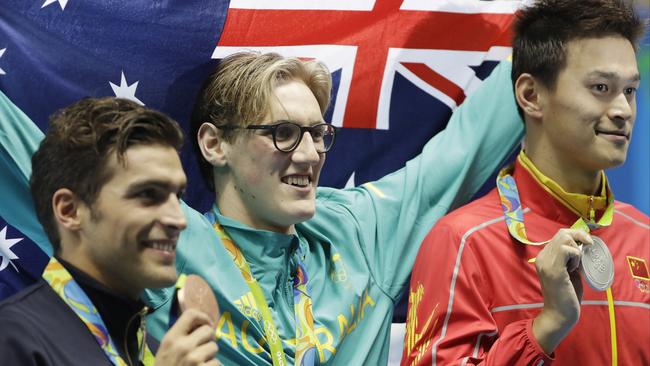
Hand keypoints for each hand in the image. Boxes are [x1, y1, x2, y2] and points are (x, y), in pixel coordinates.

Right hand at [154, 309, 219, 365]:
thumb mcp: (166, 348)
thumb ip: (180, 335)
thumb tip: (202, 323)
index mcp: (171, 338)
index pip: (191, 314)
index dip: (202, 317)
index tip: (205, 324)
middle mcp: (183, 346)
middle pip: (208, 330)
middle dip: (208, 338)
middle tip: (202, 346)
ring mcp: (194, 359)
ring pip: (214, 347)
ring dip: (210, 354)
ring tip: (200, 361)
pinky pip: (216, 363)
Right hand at [532, 228, 592, 353]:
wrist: (560, 314)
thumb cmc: (567, 296)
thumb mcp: (569, 272)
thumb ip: (571, 259)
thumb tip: (583, 247)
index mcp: (544, 257)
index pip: (559, 235)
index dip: (575, 235)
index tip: (587, 245)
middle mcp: (542, 257)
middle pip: (562, 233)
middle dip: (579, 237)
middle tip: (588, 249)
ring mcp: (546, 262)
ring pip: (564, 238)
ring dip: (576, 249)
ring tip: (577, 265)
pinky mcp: (553, 269)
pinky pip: (567, 250)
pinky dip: (576, 256)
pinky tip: (575, 268)